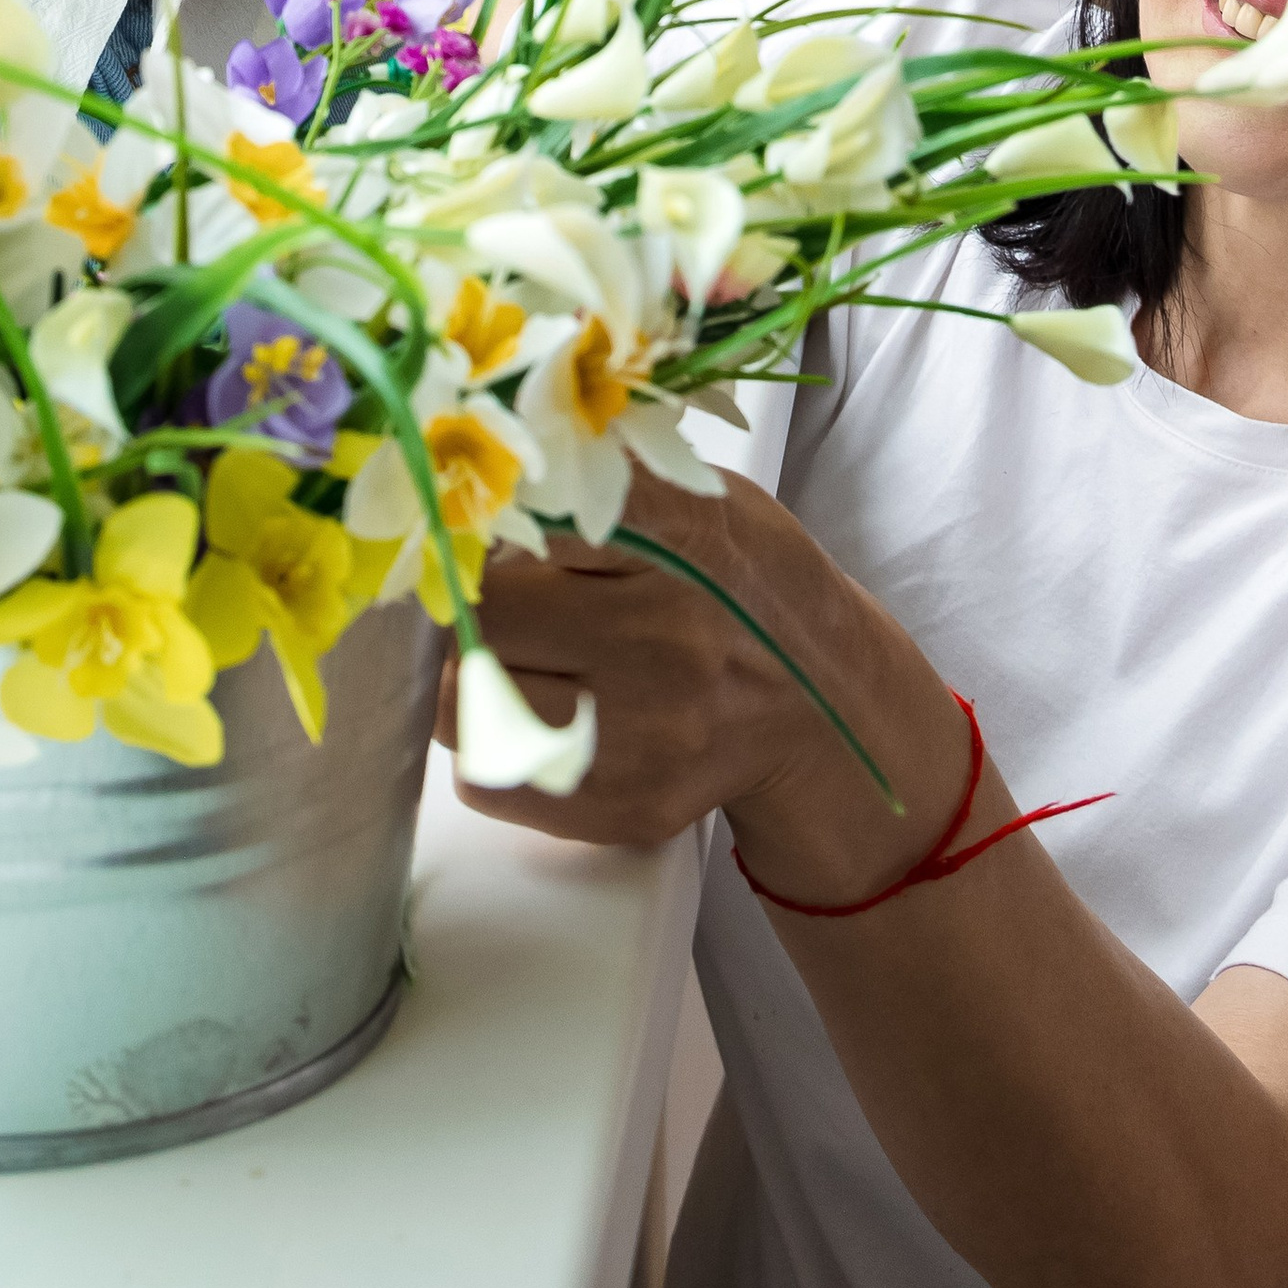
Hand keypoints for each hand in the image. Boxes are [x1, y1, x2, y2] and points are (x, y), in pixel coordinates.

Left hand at [434, 464, 949, 885]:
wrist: (825, 704)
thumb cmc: (739, 582)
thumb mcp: (693, 494)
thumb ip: (594, 481)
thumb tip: (471, 490)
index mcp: (685, 536)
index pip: (534, 512)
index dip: (478, 521)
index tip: (463, 521)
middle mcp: (668, 640)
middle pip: (483, 620)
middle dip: (464, 604)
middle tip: (478, 594)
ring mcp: (650, 735)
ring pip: (468, 706)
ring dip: (461, 678)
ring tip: (507, 654)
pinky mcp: (629, 806)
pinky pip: (490, 776)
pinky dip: (489, 741)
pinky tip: (535, 710)